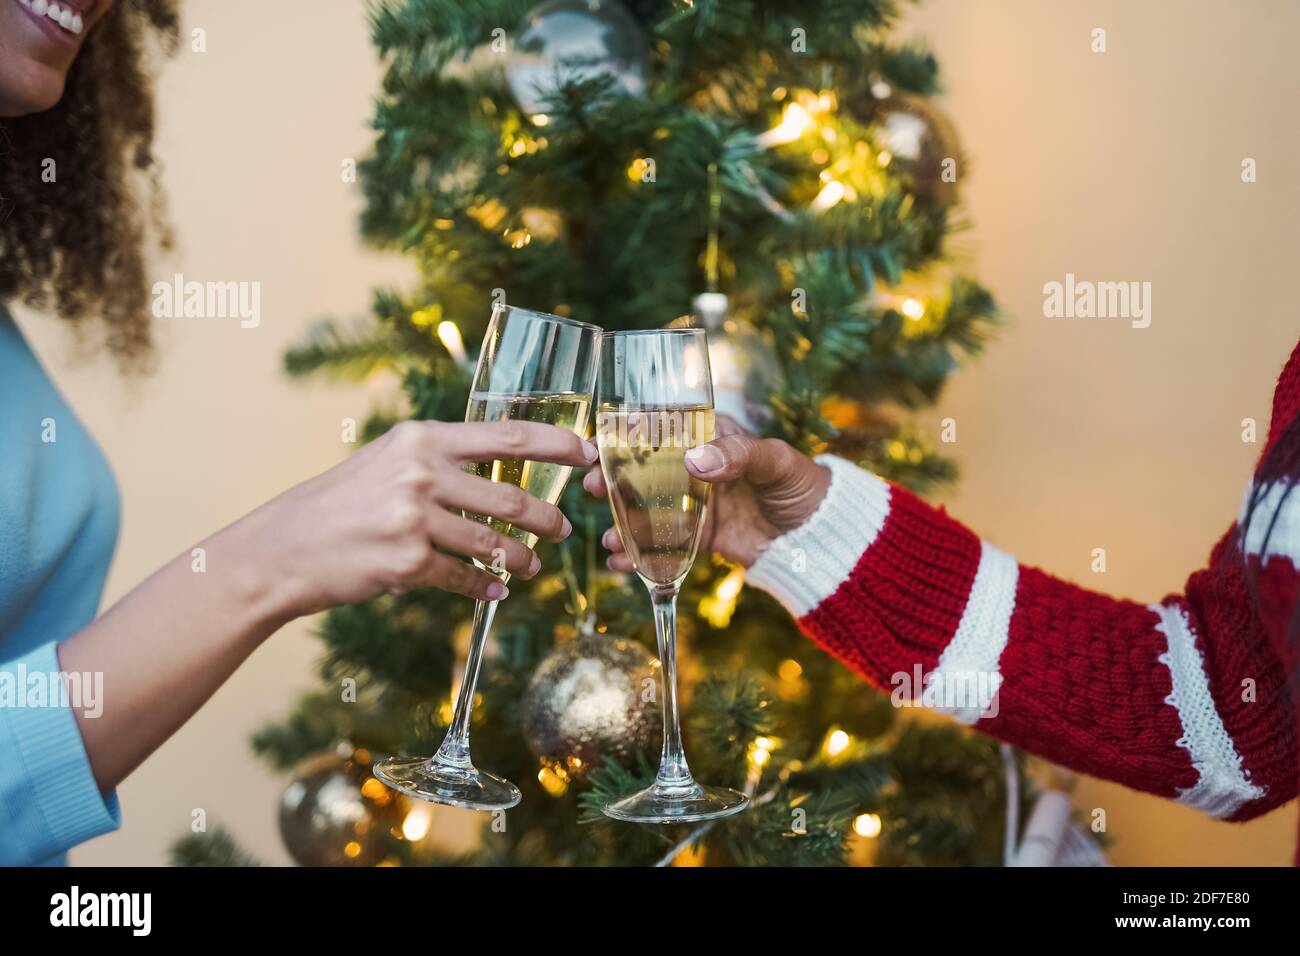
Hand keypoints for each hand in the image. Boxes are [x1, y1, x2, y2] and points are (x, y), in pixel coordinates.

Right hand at [227, 419, 597, 618]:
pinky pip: (464, 577)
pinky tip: (495, 591)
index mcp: (422, 438)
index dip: (558, 444)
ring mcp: (414, 518)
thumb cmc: (340, 503)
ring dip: (522, 558)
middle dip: (547, 517)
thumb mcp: (388, 461)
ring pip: (494, 541)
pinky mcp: (407, 562)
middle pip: (511, 496)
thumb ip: (440, 459)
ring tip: (533, 565)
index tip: (589, 452)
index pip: (508, 436)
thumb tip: (499, 466)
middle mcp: (422, 472)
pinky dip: (485, 586)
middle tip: (563, 529)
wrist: (282, 548)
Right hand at [583, 414, 830, 569]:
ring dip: (619, 522)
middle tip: (588, 486)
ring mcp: (693, 503)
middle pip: (641, 469)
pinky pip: (662, 544)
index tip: (598, 443)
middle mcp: (695, 467)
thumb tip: (695, 460)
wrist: (820, 537)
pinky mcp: (698, 537)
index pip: (661, 427)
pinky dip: (639, 555)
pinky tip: (621, 564)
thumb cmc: (801, 485)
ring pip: (645, 509)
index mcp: (711, 436)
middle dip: (610, 479)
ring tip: (607, 538)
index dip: (625, 434)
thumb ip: (739, 455)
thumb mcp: (775, 461)